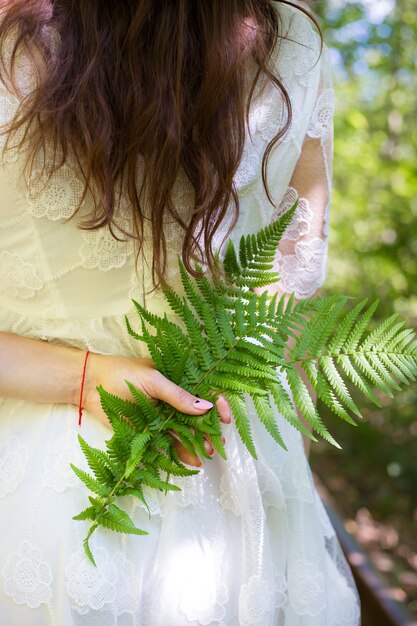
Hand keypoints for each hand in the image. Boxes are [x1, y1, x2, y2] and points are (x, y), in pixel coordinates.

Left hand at [84, 353, 230, 465]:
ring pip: (184, 433)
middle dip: (209, 430)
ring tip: (207, 455)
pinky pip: (167, 443)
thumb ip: (177, 395)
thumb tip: (206, 407)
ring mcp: (160, 416)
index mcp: (176, 381)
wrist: (89, 385)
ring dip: (197, 444)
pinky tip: (191, 461)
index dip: (217, 404)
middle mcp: (171, 400)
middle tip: (219, 445)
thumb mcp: (152, 380)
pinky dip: (179, 452)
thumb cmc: (121, 374)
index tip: (225, 418)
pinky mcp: (148, 431)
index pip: (203, 392)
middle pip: (196, 417)